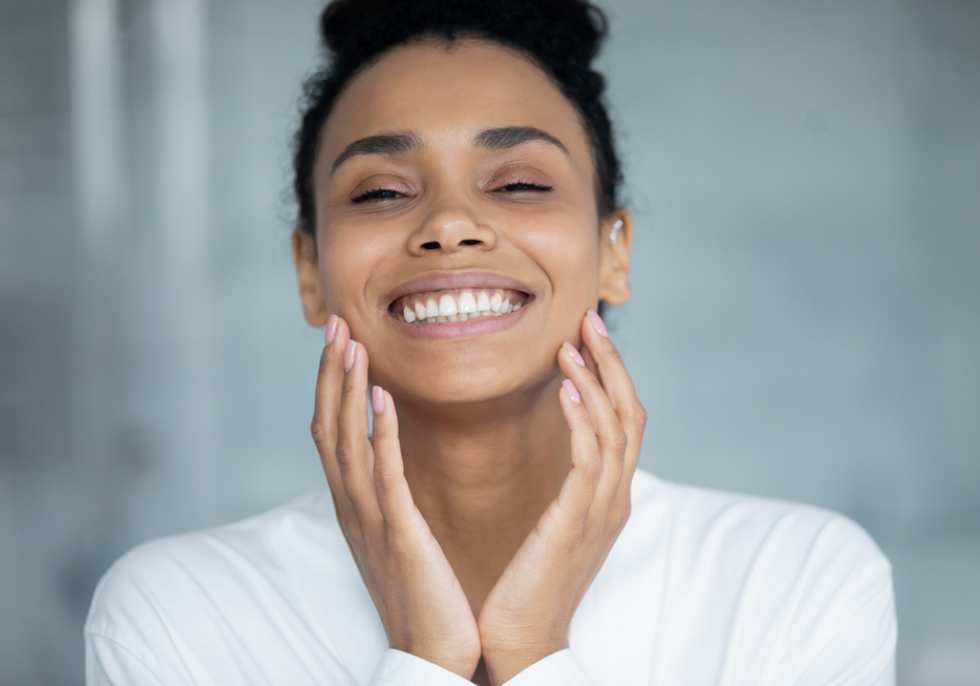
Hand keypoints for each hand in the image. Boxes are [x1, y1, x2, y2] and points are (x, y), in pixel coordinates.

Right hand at [310, 315, 480, 677]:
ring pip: (347, 443)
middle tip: (335, 324)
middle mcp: (352, 507)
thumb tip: (388, 452)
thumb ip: (388, 493)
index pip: (332, 433)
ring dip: (347, 390)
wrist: (431, 653)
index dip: (331, 385)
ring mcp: (370, 520)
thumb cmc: (421, 593)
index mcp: (354, 505)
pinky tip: (383, 399)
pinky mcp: (397, 534)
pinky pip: (384, 476)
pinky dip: (380, 434)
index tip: (340, 341)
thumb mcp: (397, 534)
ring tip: (352, 345)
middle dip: (330, 374)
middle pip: (328, 427)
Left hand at [477, 309, 646, 683]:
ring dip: (595, 380)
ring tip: (572, 343)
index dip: (611, 375)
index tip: (587, 337)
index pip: (624, 421)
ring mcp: (602, 510)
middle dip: (612, 364)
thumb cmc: (530, 582)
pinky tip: (563, 388)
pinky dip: (581, 418)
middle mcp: (616, 498)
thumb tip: (559, 447)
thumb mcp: (556, 524)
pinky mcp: (577, 522)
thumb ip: (567, 487)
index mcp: (610, 497)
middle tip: (589, 320)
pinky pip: (589, 459)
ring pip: (615, 428)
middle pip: (630, 414)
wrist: (522, 641)